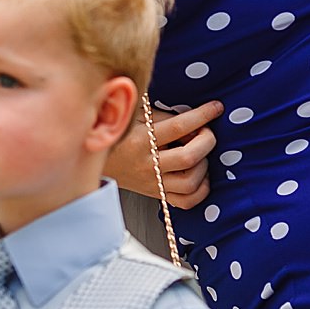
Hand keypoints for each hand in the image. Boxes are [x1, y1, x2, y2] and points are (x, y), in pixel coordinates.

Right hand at [107, 100, 221, 208]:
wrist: (94, 161)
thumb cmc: (117, 134)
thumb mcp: (135, 116)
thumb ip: (163, 116)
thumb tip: (194, 118)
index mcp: (139, 141)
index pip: (178, 127)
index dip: (202, 115)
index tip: (216, 107)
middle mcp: (147, 165)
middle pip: (188, 157)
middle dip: (207, 140)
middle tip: (206, 131)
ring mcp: (153, 183)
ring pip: (190, 183)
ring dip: (204, 166)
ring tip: (200, 153)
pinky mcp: (157, 195)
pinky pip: (187, 201)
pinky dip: (201, 189)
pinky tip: (199, 174)